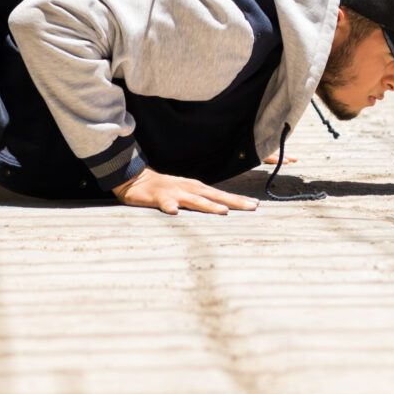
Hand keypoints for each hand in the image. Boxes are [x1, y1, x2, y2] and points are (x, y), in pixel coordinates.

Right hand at [112, 168, 256, 214]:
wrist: (136, 179)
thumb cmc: (165, 189)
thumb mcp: (187, 193)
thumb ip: (202, 200)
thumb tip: (225, 209)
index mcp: (197, 189)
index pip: (222, 195)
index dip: (239, 200)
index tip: (257, 205)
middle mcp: (189, 189)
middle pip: (215, 196)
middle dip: (234, 201)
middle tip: (252, 207)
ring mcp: (174, 193)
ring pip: (194, 200)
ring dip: (208, 205)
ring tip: (222, 211)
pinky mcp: (157, 197)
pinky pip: (164, 203)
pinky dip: (170, 207)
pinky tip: (174, 213)